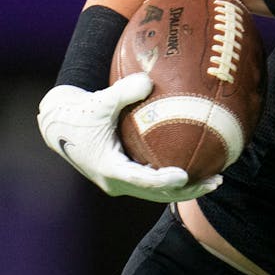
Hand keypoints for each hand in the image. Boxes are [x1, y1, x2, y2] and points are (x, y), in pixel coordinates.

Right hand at [37, 74, 222, 201]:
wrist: (58, 124)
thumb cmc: (79, 112)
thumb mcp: (99, 101)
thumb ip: (123, 92)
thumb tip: (149, 81)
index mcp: (107, 167)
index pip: (140, 181)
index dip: (163, 181)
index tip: (185, 176)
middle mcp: (114, 181)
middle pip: (156, 194)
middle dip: (187, 191)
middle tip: (216, 181)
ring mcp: (120, 182)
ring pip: (157, 193)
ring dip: (185, 189)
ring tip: (215, 180)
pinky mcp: (125, 177)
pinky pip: (154, 184)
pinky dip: (175, 181)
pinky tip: (199, 169)